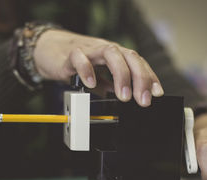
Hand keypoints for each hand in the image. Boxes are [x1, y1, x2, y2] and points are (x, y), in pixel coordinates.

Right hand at [33, 29, 163, 105]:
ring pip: (111, 54)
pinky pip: (81, 58)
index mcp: (116, 56)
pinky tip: (92, 84)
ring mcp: (90, 50)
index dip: (150, 77)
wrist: (50, 50)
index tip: (156, 94)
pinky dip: (88, 70)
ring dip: (121, 75)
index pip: (138, 63)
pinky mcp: (71, 54)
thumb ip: (111, 86)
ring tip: (123, 96)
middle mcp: (106, 50)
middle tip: (143, 100)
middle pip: (129, 56)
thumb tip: (126, 102)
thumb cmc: (77, 63)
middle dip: (140, 79)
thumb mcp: (99, 76)